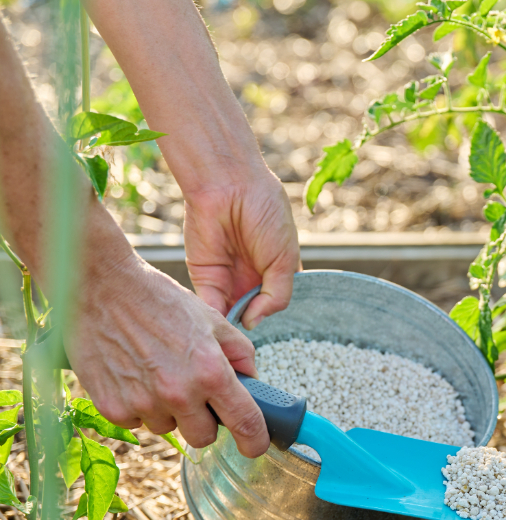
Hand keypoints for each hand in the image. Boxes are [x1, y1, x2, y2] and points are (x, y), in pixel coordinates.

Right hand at [66, 251, 270, 457]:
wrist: (102, 289)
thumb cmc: (159, 300)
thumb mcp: (212, 319)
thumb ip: (239, 353)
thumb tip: (252, 380)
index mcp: (210, 371)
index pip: (244, 421)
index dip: (255, 440)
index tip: (256, 446)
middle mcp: (179, 393)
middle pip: (204, 436)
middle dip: (205, 420)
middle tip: (196, 393)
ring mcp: (143, 403)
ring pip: (168, 428)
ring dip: (169, 410)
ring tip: (159, 373)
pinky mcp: (112, 407)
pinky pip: (136, 422)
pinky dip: (139, 405)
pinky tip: (134, 375)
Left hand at [183, 174, 300, 328]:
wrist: (229, 186)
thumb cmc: (266, 214)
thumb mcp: (284, 259)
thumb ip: (277, 295)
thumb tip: (254, 323)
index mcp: (277, 271)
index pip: (277, 303)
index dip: (274, 314)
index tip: (275, 326)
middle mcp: (253, 278)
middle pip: (254, 313)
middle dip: (252, 323)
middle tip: (251, 332)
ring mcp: (229, 279)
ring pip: (232, 313)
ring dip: (233, 324)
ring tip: (236, 330)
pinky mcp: (206, 277)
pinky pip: (211, 304)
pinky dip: (216, 317)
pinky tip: (222, 323)